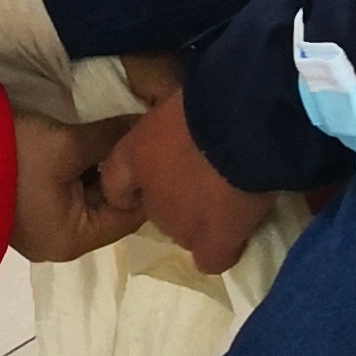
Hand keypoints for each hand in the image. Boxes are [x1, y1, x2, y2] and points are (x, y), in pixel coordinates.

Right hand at [11, 109, 148, 263]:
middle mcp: (61, 241)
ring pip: (88, 196)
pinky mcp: (28, 207)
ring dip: (99, 167)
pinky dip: (80, 169)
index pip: (130, 214)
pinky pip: (67, 192)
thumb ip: (111, 139)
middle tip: (136, 132)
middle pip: (108, 206)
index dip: (143, 178)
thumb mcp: (67, 144)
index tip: (154, 143)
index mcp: (74, 240)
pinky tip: (88, 142)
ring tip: (114, 132)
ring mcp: (43, 226)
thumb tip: (146, 126)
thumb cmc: (16, 157)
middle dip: (120, 170)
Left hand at [96, 87, 276, 275]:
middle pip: (158, 209)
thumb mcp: (170, 98)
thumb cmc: (205, 102)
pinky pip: (213, 258)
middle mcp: (149, 198)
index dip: (135, 184)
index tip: (158, 170)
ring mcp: (181, 225)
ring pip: (186, 232)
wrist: (239, 124)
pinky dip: (222, 247)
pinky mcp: (214, 241)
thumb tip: (176, 126)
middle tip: (206, 171)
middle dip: (177, 196)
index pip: (116, 184)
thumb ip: (164, 122)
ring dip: (202, 217)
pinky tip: (237, 228)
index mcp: (132, 158)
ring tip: (229, 191)